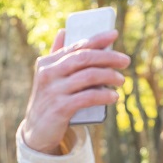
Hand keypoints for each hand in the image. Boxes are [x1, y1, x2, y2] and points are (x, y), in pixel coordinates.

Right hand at [20, 29, 130, 153]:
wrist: (37, 132)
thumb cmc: (49, 101)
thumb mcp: (49, 77)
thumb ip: (57, 55)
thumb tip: (64, 31)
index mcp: (47, 62)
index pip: (76, 46)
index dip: (97, 39)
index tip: (114, 34)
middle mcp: (48, 74)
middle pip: (84, 58)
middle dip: (108, 57)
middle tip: (125, 61)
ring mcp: (54, 91)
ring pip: (89, 76)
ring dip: (110, 76)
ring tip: (121, 80)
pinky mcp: (60, 108)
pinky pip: (88, 97)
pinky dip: (104, 96)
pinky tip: (114, 97)